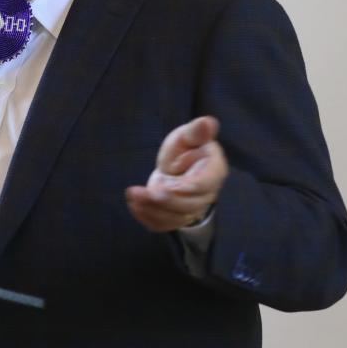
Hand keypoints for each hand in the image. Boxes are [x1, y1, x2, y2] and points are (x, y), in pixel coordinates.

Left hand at [125, 116, 227, 232]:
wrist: (178, 166)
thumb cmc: (186, 148)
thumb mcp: (188, 135)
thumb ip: (197, 131)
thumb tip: (207, 122)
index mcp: (214, 171)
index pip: (202, 185)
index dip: (184, 188)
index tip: (163, 186)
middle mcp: (207, 194)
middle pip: (188, 205)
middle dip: (163, 201)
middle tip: (139, 192)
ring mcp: (193, 209)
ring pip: (175, 218)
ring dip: (151, 209)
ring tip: (132, 196)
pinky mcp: (177, 218)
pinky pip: (164, 225)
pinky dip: (147, 218)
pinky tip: (134, 205)